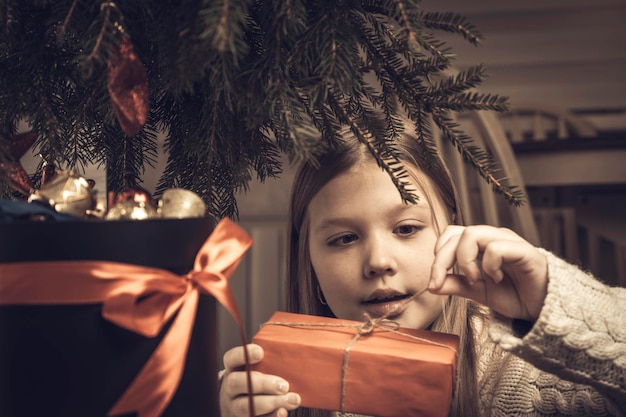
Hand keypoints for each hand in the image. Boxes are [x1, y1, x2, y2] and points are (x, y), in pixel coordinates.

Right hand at [219, 343, 300, 416]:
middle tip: (283, 385)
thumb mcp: (257, 367)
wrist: (239, 405)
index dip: (244, 355)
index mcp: (233, 368)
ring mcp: (234, 405)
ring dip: (270, 403)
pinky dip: (270, 416)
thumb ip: (270, 359)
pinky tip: (282, 412)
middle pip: (237, 383)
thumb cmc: (255, 379)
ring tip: (292, 399)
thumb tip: (296, 348)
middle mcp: (230, 386)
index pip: (232, 358)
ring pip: (245, 405)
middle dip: (262, 384)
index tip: (260, 352)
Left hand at [428, 225, 547, 320]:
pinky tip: (496, 279)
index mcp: (479, 244)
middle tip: (442, 283)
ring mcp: (508, 241)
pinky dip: (489, 265)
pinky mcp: (524, 251)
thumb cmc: (514, 295)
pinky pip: (497, 248)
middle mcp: (491, 237)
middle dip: (442, 260)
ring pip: (473, 234)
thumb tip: (431, 285)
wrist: (544, 308)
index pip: (449, 236)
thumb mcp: (477, 292)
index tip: (434, 283)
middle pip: (456, 233)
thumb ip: (455, 285)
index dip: (437, 256)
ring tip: (474, 280)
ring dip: (465, 260)